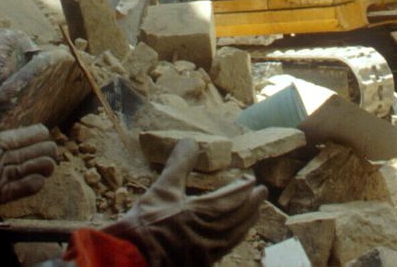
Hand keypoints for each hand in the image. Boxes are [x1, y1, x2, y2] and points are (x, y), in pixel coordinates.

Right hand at [106, 138, 266, 265]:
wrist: (134, 258)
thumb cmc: (146, 224)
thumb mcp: (162, 189)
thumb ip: (179, 165)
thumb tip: (190, 142)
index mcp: (202, 212)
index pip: (231, 199)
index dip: (243, 189)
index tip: (251, 180)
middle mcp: (210, 233)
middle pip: (238, 217)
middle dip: (251, 204)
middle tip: (261, 193)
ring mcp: (207, 251)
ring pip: (235, 234)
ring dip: (247, 221)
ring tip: (254, 212)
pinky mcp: (202, 262)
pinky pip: (226, 248)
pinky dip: (235, 237)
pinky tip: (235, 235)